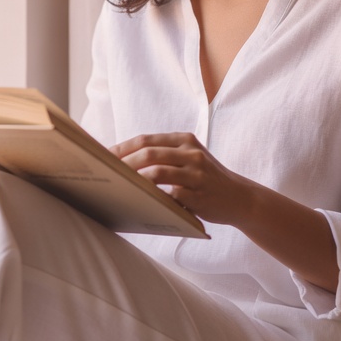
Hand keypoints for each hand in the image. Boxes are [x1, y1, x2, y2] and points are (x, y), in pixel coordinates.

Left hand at [111, 132, 259, 225]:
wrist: (239, 197)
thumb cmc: (206, 179)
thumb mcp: (190, 158)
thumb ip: (164, 156)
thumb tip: (124, 162)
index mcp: (185, 140)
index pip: (145, 140)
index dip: (121, 147)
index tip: (102, 156)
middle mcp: (191, 152)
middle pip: (148, 152)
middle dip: (123, 162)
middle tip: (104, 172)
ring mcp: (196, 172)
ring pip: (157, 171)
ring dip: (133, 179)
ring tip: (117, 186)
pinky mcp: (198, 193)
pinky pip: (169, 193)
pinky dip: (151, 196)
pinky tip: (138, 201)